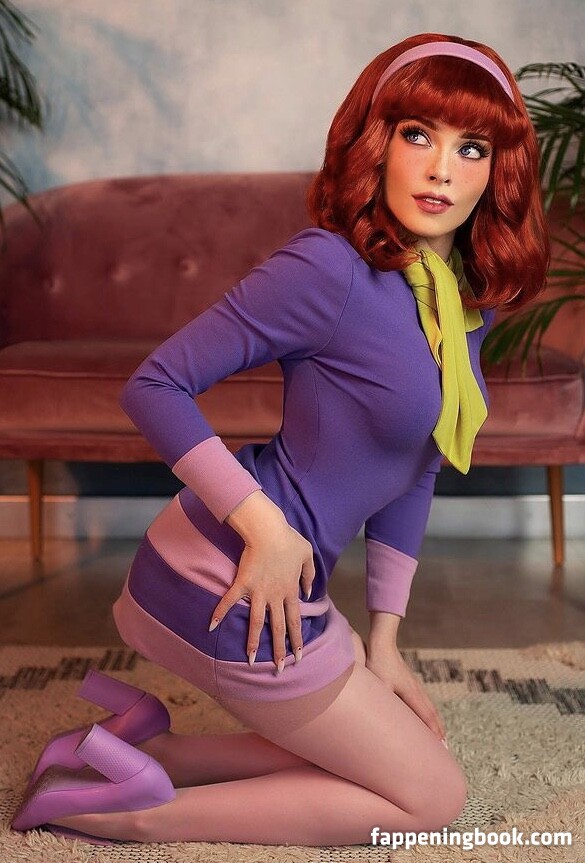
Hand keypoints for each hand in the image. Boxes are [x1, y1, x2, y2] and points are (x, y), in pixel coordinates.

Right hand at [210, 492, 315, 670]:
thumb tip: (309, 593)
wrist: (268, 530)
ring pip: (256, 622)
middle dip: (279, 650)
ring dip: (253, 642)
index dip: (296, 640)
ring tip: (251, 661)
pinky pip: (229, 601)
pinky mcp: (242, 583)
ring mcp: (258, 591)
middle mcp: (275, 596)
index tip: (297, 658)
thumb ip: (309, 576)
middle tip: (279, 670)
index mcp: (290, 590)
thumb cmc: (289, 539)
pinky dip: (220, 613)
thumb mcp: (308, 555)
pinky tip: (211, 627)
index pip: (294, 621)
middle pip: (278, 627)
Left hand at [366, 643, 446, 742]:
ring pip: (428, 706)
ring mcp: (414, 684)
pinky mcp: (408, 681)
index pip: (427, 716)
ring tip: (440, 733)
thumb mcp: (380, 685)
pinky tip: (425, 713)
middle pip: (432, 713)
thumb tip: (383, 720)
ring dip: (435, 721)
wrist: (382, 643)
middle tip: (445, 746)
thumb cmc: (379, 663)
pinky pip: (423, 700)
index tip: (442, 746)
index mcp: (412, 693)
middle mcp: (416, 690)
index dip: (434, 732)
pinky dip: (428, 711)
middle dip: (439, 730)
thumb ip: (384, 703)